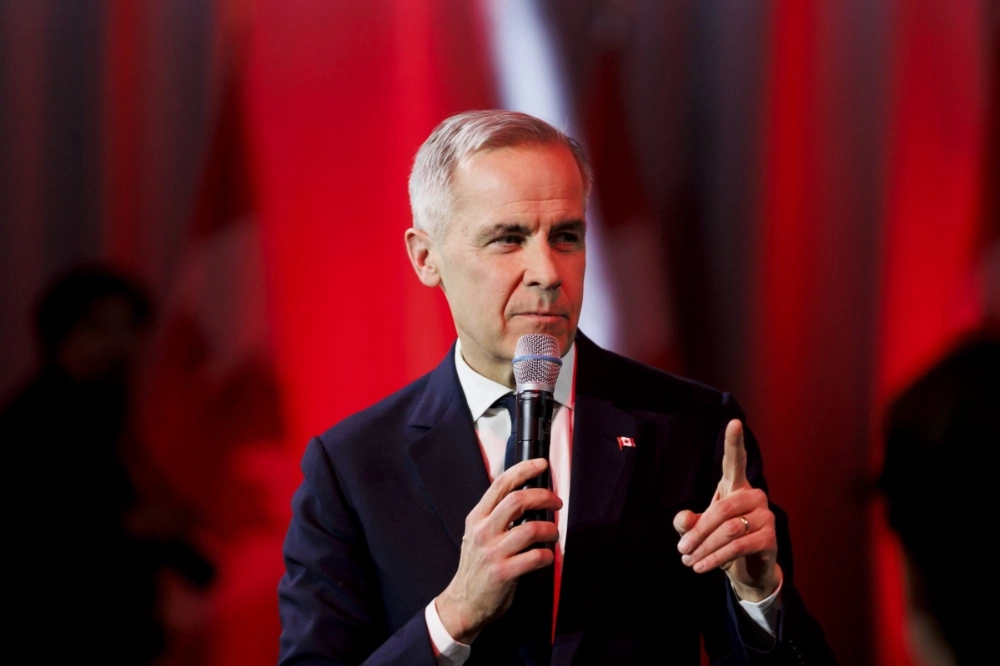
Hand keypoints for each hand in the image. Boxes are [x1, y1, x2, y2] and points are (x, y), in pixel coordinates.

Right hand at [436, 458, 561, 643]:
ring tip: (552, 535)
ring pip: (530, 529)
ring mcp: (492, 552)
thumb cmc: (477, 565)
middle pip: (517, 500)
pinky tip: (546, 556)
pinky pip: (535, 557)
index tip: (541, 465)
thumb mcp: (477, 533)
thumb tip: (526, 495)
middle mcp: (483, 531)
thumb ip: (496, 515)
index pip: (500, 484)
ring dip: (549, 529)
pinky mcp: (503, 573)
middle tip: (556, 502)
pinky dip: (547, 555)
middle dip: (543, 496)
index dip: (523, 470)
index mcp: (477, 517)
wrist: (463, 601)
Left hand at [673, 419, 781, 601]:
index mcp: (736, 486)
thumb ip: (686, 522)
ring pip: (729, 530)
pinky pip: (738, 546)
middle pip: (720, 509)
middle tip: (680, 550)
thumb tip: (684, 521)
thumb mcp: (697, 530)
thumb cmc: (721, 540)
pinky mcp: (770, 538)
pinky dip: (716, 558)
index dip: (734, 442)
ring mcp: (765, 515)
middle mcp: (754, 495)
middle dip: (697, 532)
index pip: (735, 461)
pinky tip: (702, 567)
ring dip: (704, 548)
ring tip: (688, 561)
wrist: (747, 569)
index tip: (734, 422)